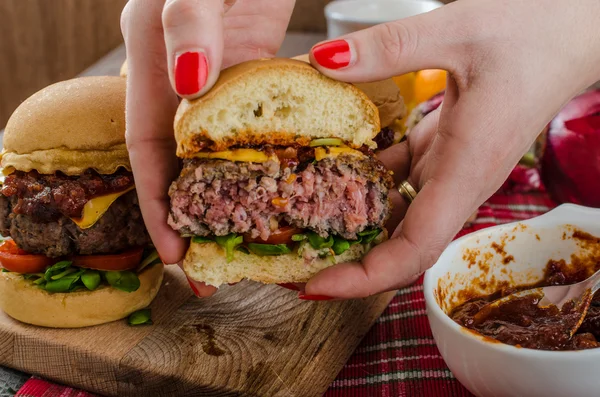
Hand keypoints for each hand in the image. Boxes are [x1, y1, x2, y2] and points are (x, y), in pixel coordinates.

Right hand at [120, 0, 294, 295]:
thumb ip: (186, 23)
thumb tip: (188, 84)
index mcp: (152, 63)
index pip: (147, 152)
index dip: (157, 205)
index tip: (177, 253)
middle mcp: (182, 78)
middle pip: (181, 162)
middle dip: (193, 216)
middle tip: (215, 265)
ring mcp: (220, 77)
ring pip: (217, 151)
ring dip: (228, 198)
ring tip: (248, 240)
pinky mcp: (255, 70)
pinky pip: (255, 126)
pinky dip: (262, 160)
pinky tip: (278, 187)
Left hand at [303, 0, 599, 297]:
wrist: (572, 31)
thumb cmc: (536, 35)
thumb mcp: (457, 31)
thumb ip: (388, 49)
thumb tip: (323, 61)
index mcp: (466, 170)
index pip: (413, 251)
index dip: (363, 278)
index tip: (316, 286)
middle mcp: (457, 182)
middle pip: (398, 247)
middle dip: (346, 264)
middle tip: (291, 262)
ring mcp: (449, 170)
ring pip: (395, 218)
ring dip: (349, 224)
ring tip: (299, 221)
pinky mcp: (443, 152)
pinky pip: (398, 182)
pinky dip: (363, 182)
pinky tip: (332, 169)